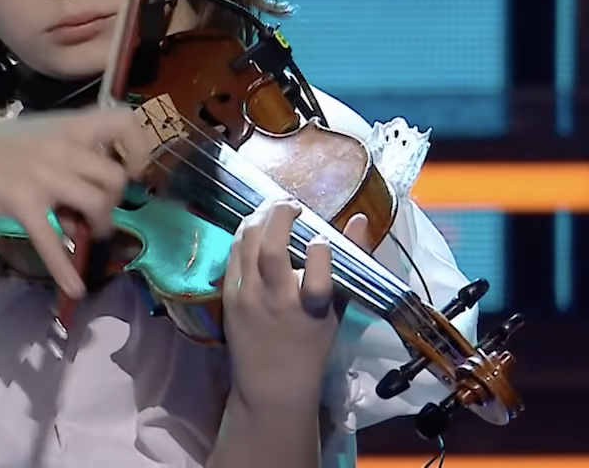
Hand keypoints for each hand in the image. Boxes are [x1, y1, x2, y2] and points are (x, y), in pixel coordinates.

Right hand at [0, 105, 150, 298]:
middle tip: (100, 211)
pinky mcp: (23, 203)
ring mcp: (43, 175)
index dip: (140, 147)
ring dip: (99, 225)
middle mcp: (62, 146)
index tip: (135, 170)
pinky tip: (75, 289)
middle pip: (116, 176)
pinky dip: (65, 269)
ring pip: (97, 204)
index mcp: (68, 124)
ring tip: (88, 235)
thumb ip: (69, 156)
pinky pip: (53, 241)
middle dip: (115, 201)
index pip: (124, 120)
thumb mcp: (38, 136)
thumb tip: (95, 192)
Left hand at [222, 198, 372, 409]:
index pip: (318, 271)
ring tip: (273, 208)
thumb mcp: (336, 310)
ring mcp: (248, 297)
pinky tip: (256, 226)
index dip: (321, 248)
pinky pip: (233, 254)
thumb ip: (348, 267)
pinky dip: (245, 234)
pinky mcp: (229, 296)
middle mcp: (276, 301)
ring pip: (247, 244)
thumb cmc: (311, 345)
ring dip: (260, 217)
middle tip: (292, 204)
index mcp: (311, 309)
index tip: (322, 239)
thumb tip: (359, 220)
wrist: (271, 384)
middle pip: (271, 249)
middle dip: (280, 214)